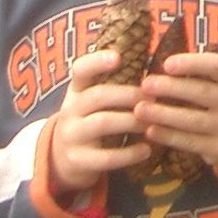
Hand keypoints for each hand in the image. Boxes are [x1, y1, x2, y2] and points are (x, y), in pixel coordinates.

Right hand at [49, 48, 151, 192]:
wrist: (63, 160)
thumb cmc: (91, 121)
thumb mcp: (93, 101)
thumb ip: (114, 84)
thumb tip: (152, 64)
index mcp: (77, 91)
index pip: (80, 70)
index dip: (97, 61)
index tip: (118, 57)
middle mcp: (70, 110)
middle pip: (98, 95)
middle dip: (129, 95)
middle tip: (154, 98)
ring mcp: (71, 136)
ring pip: (102, 123)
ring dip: (131, 121)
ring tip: (151, 123)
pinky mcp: (77, 160)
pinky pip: (105, 157)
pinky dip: (129, 154)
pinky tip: (146, 150)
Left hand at [136, 52, 217, 173]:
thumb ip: (206, 73)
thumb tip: (166, 63)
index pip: (217, 66)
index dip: (190, 63)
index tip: (166, 64)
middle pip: (202, 92)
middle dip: (171, 88)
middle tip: (145, 85)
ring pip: (192, 120)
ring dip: (163, 114)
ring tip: (139, 109)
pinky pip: (189, 142)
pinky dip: (167, 136)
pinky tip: (150, 130)